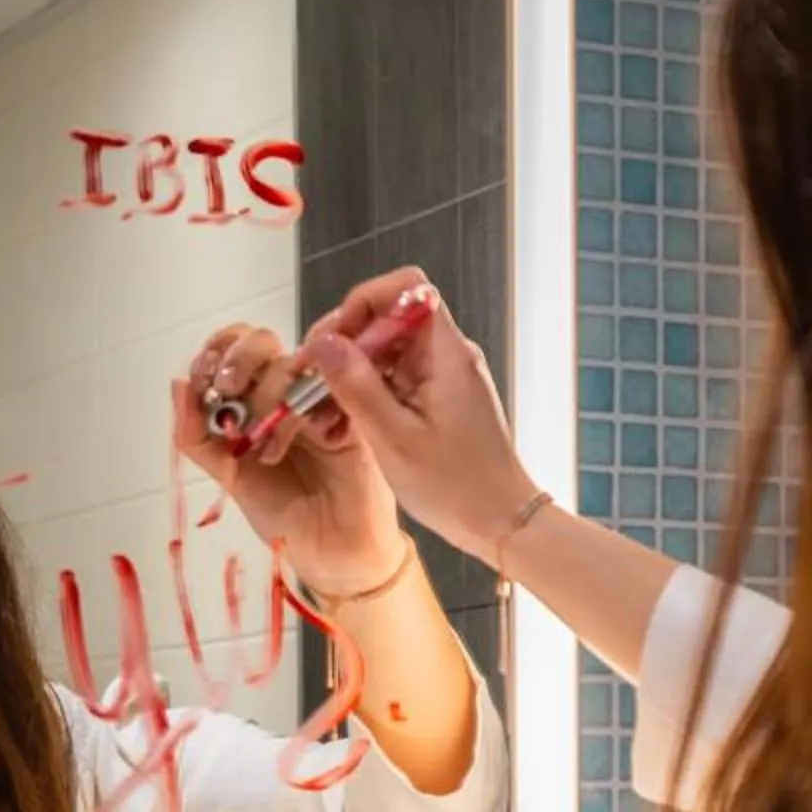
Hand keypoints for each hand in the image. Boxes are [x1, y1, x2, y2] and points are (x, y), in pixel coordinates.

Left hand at [175, 322, 404, 598]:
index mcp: (247, 400)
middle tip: (231, 392)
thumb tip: (178, 384)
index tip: (208, 380)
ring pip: (291, 362)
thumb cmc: (282, 511)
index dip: (217, 352)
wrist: (330, 550)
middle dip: (240, 361)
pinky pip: (331, 386)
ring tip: (271, 451)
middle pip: (260, 342)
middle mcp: (281, 391)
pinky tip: (314, 439)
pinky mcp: (351, 409)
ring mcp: (318, 396)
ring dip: (271, 397)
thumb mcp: (227, 475)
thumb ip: (197, 435)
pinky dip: (312, 409)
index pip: (229, 350)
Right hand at [298, 269, 529, 568]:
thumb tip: (323, 342)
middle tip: (311, 377)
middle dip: (345, 343)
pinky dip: (365, 395)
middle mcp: (447, 356)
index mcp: (446, 354)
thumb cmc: (457, 487)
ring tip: (319, 408)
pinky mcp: (437, 401)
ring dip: (350, 373)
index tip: (332, 340)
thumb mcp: (393, 437)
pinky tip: (340, 423)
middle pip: (389, 319)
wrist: (501, 522)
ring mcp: (443, 378)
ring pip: (386, 352)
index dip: (362, 303)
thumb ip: (356, 385)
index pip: (406, 288)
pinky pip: (395, 381)